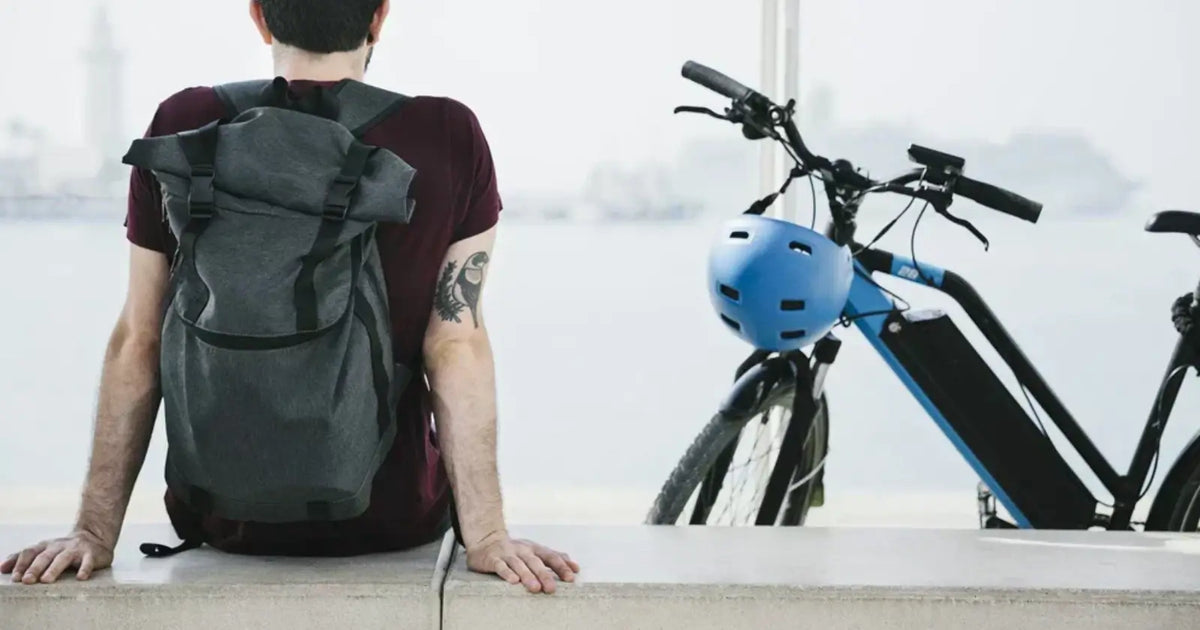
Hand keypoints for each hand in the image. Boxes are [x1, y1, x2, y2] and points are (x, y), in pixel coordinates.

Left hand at [1, 530, 113, 584]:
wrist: (95, 536)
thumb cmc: (63, 549)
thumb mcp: (43, 550)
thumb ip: (23, 558)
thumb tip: (1, 568)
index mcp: (45, 546)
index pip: (30, 552)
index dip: (21, 564)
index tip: (15, 578)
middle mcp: (59, 546)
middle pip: (44, 556)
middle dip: (34, 569)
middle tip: (26, 581)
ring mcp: (75, 549)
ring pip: (63, 558)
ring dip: (54, 569)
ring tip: (46, 580)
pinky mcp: (92, 554)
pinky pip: (88, 561)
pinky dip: (84, 569)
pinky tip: (80, 578)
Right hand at [465, 530, 580, 593]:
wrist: (486, 540)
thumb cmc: (516, 550)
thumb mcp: (536, 551)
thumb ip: (554, 558)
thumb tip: (576, 567)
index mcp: (535, 549)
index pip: (550, 556)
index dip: (561, 566)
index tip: (570, 577)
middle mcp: (523, 550)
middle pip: (535, 562)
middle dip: (544, 575)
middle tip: (552, 589)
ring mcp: (508, 554)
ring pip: (519, 565)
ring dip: (527, 576)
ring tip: (535, 588)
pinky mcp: (493, 559)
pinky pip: (501, 566)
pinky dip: (507, 573)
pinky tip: (513, 581)